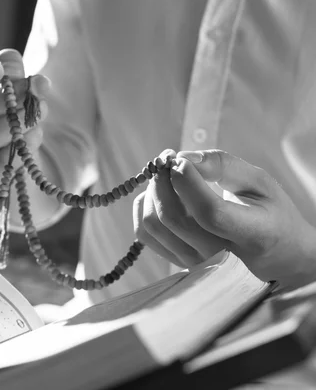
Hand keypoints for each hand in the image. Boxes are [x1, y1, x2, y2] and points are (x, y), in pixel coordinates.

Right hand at [0, 49, 50, 184]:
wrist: (8, 149)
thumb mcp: (5, 83)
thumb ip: (9, 70)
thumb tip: (12, 62)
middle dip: (7, 98)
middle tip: (35, 88)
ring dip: (19, 121)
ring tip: (42, 109)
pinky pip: (2, 160)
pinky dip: (23, 144)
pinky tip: (36, 132)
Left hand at [133, 149, 315, 287]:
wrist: (275, 256)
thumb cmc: (269, 213)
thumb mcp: (260, 183)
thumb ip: (223, 166)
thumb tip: (184, 157)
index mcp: (252, 235)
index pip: (208, 212)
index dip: (187, 181)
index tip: (180, 159)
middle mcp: (219, 256)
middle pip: (172, 217)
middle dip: (162, 180)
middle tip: (169, 158)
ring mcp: (195, 263)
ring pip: (153, 225)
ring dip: (152, 191)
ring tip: (167, 175)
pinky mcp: (177, 262)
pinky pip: (144, 233)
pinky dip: (144, 206)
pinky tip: (161, 193)